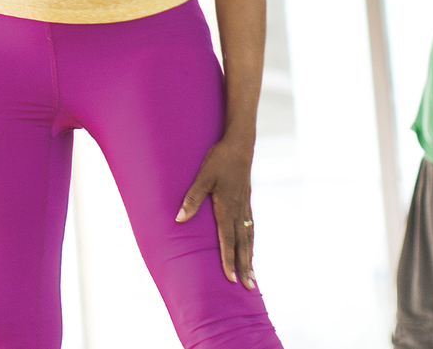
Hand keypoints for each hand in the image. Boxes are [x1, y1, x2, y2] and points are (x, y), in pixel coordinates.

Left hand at [176, 135, 256, 288]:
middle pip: (242, 244)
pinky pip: (251, 228)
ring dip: (250, 258)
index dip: (228, 260)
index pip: (228, 239)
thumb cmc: (219, 160)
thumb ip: (192, 198)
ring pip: (249, 238)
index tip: (230, 278)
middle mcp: (239, 211)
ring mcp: (245, 207)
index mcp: (227, 207)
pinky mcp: (247, 202)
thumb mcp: (202, 177)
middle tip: (249, 287)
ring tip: (252, 276)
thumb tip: (179, 219)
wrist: (240, 145)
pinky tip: (250, 248)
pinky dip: (251, 242)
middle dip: (244, 266)